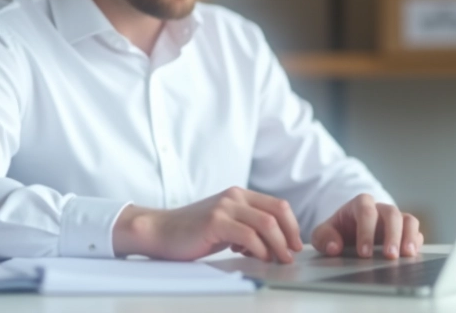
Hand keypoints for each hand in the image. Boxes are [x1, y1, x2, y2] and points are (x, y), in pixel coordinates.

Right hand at [111, 187, 303, 262]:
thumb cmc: (193, 232)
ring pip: (266, 224)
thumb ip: (247, 227)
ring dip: (278, 245)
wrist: (160, 231)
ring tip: (279, 260)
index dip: (292, 225)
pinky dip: (259, 249)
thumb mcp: (225, 223)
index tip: (295, 244)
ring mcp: (225, 207)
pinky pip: (248, 235)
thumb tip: (273, 244)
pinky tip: (257, 258)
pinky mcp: (215, 221)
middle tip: (292, 254)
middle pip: (277, 212)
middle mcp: (234, 196)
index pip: (277, 205)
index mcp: (239, 195)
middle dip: (290, 235)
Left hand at [312, 194, 422, 259]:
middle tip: (389, 256)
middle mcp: (380, 209)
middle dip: (391, 235)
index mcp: (360, 204)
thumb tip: (334, 247)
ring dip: (409, 237)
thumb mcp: (324, 233)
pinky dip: (415, 243)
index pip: (366, 211)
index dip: (366, 232)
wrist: (348, 232)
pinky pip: (416, 233)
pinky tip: (411, 256)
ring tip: (407, 255)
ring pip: (408, 220)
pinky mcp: (405, 231)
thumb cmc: (337, 232)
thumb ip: (324, 237)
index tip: (363, 253)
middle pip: (391, 214)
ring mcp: (395, 219)